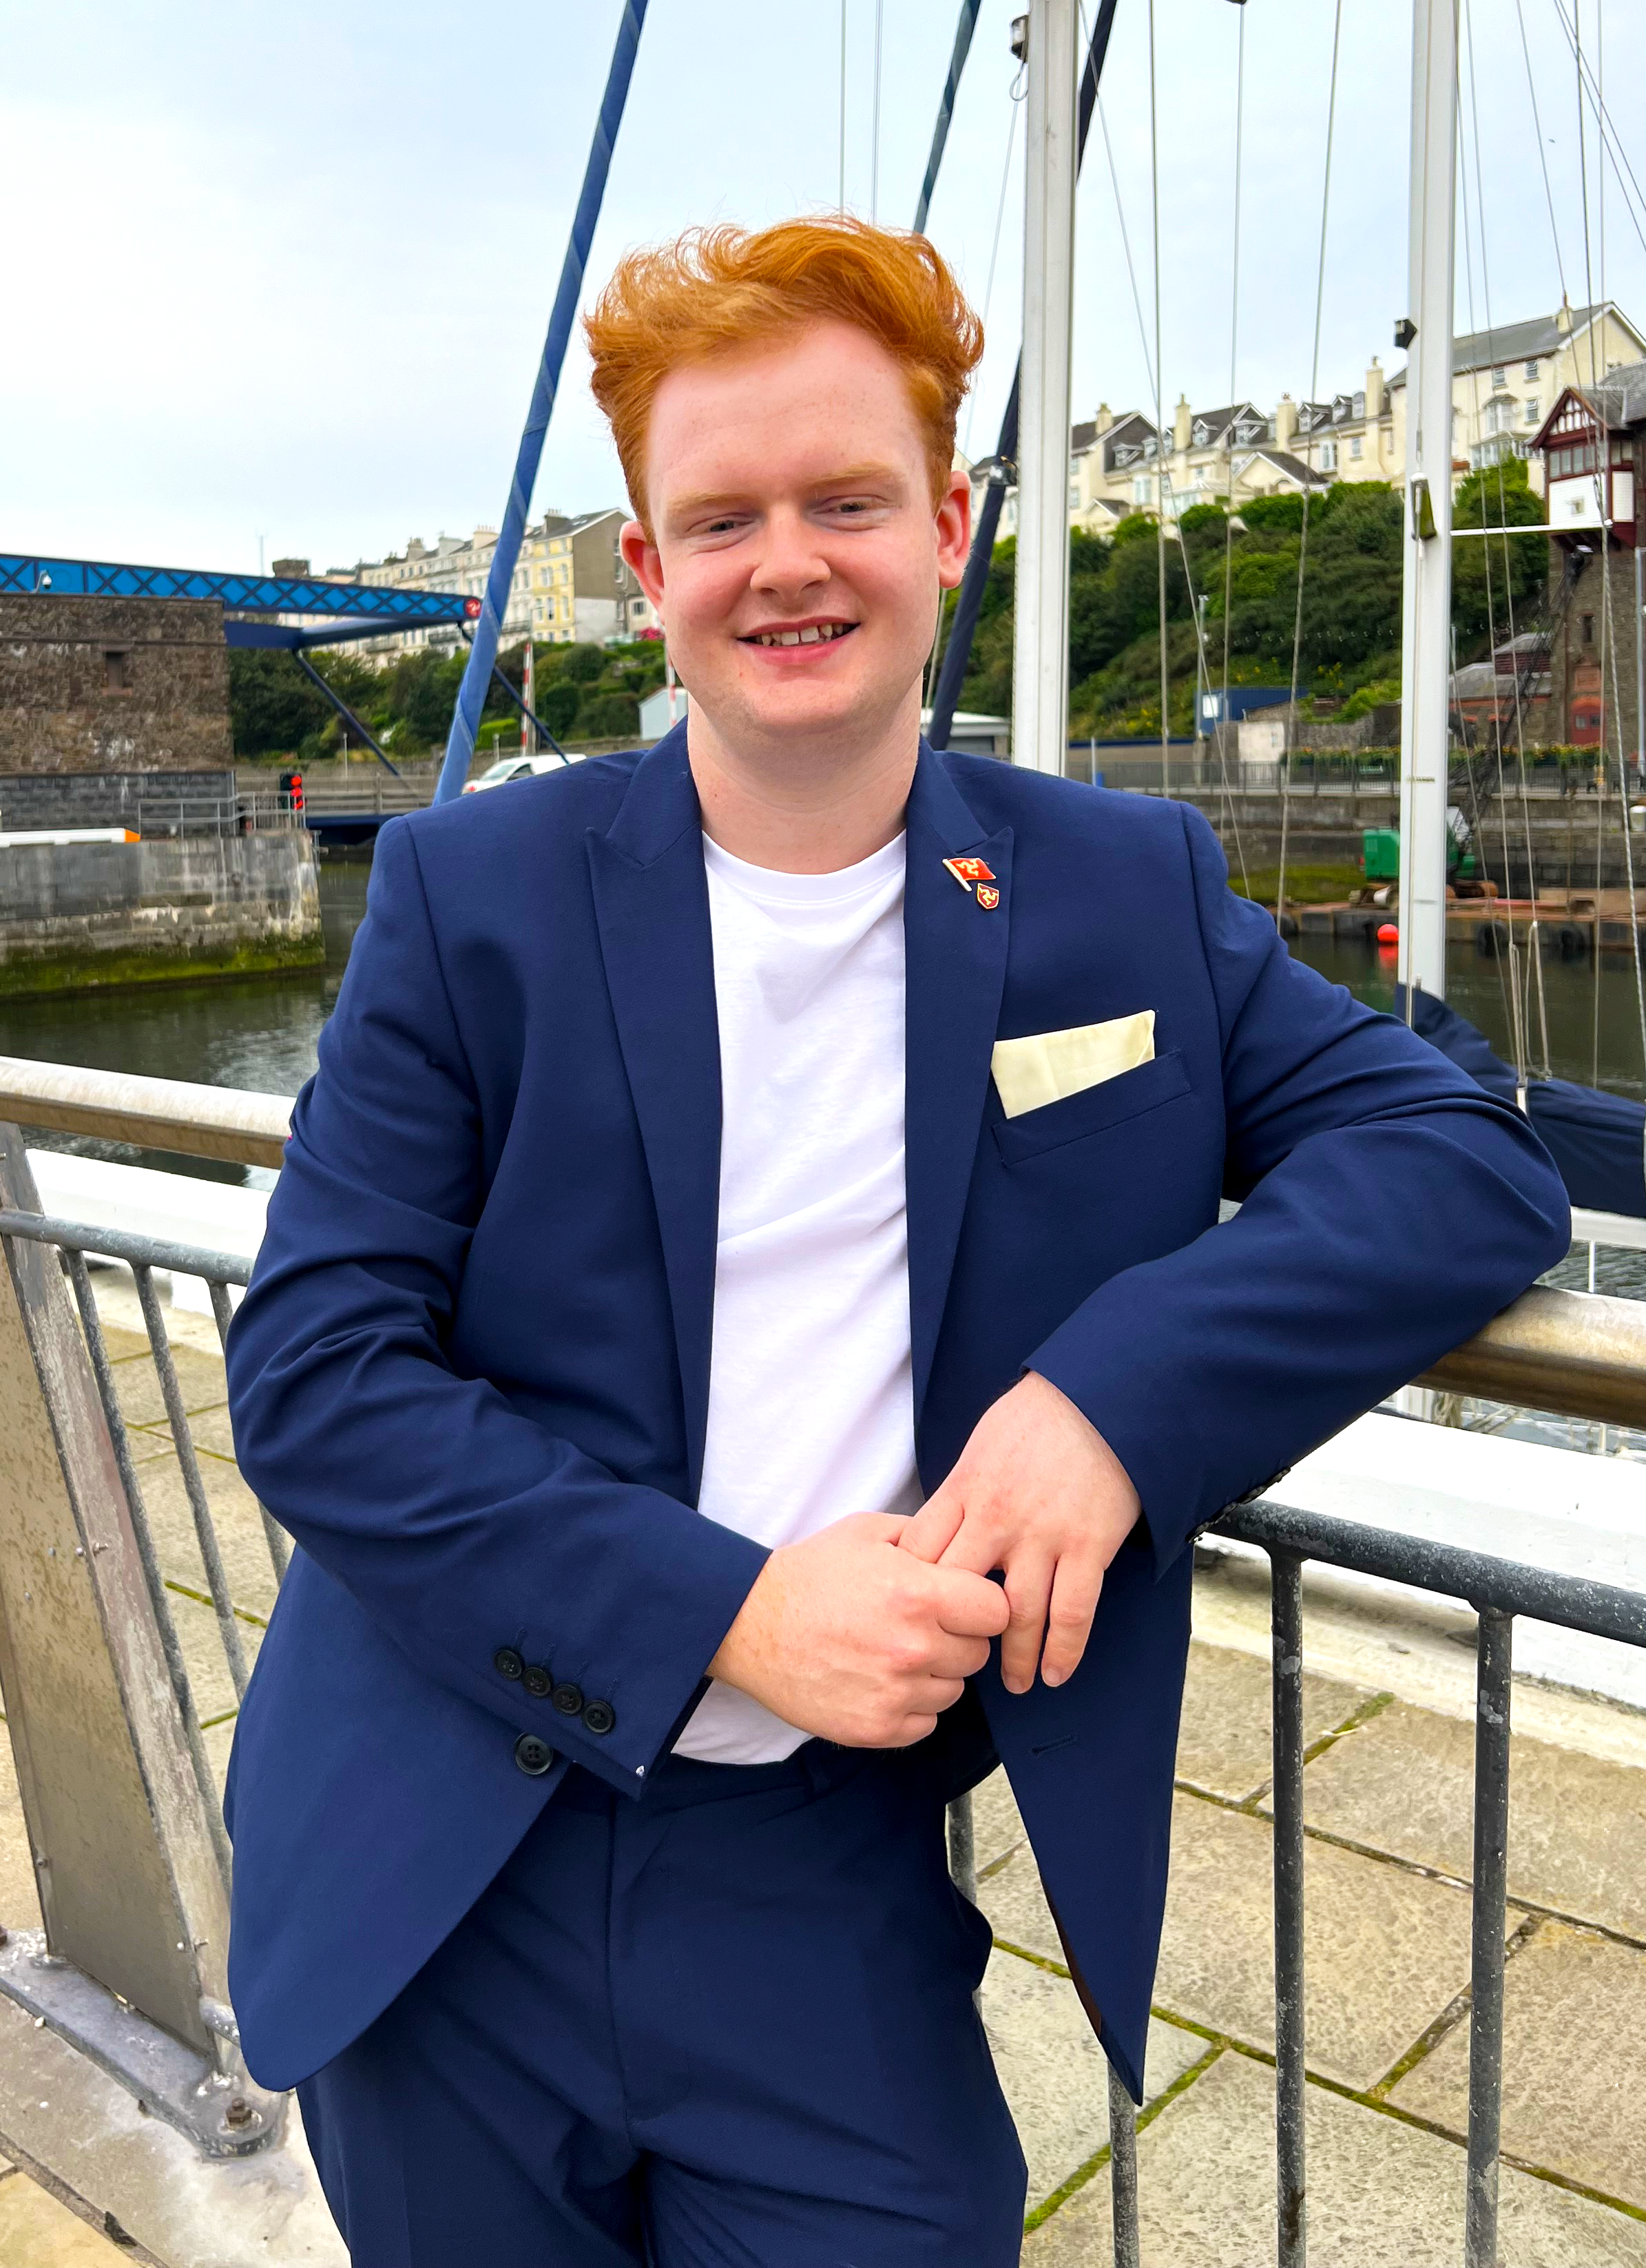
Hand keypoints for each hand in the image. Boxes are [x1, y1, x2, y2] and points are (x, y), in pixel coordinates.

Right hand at [708, 1513, 1011, 1747]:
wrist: (749, 1623)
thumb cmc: (809, 1574)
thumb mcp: (868, 1532)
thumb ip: (926, 1536)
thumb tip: (968, 1548)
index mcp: (918, 1594)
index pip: (997, 1611)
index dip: (982, 1604)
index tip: (962, 1602)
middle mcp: (913, 1648)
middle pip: (978, 1653)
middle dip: (958, 1637)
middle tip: (921, 1625)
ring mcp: (895, 1694)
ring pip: (954, 1690)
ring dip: (935, 1673)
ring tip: (895, 1651)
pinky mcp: (876, 1728)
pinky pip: (926, 1723)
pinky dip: (911, 1706)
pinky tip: (882, 1680)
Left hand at [899, 1372, 1139, 1696]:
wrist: (1103, 1394)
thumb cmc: (1040, 1414)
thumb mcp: (981, 1443)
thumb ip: (962, 1489)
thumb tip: (947, 1527)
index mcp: (963, 1489)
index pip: (919, 1555)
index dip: (913, 1592)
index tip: (915, 1616)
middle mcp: (995, 1518)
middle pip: (956, 1593)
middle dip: (952, 1633)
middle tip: (956, 1661)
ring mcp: (1042, 1536)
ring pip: (1015, 1616)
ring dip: (1013, 1659)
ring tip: (1013, 1685)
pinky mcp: (1087, 1546)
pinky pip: (1072, 1612)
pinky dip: (1064, 1650)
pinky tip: (1057, 1673)